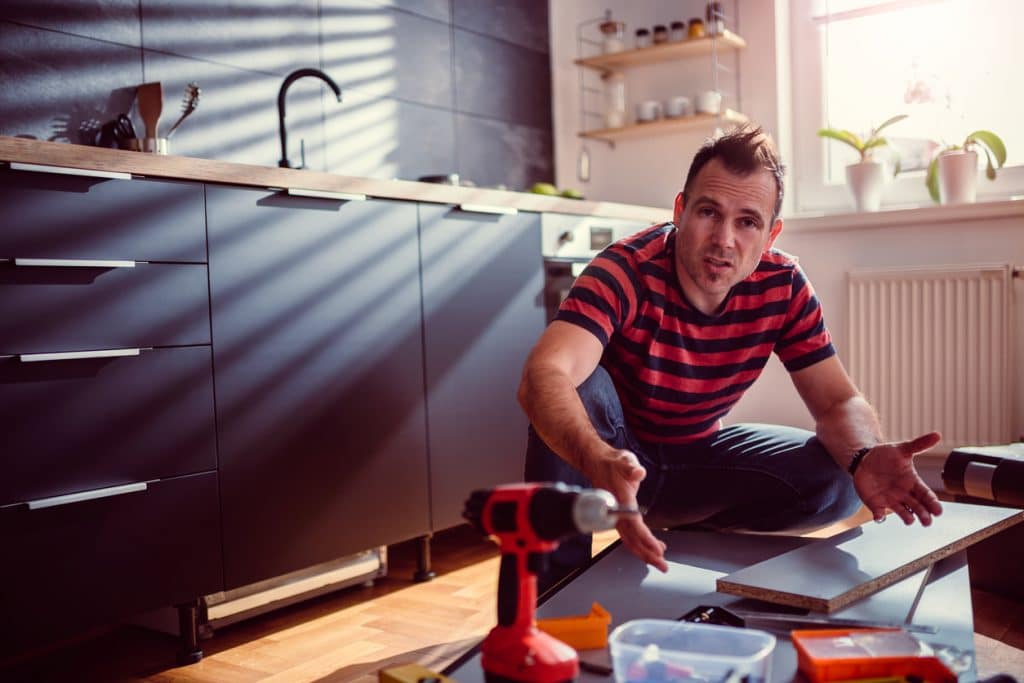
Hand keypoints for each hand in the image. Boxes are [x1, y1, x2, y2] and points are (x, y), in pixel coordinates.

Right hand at [586, 448, 667, 571]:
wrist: (597, 464)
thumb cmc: (612, 463)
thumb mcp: (624, 460)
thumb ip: (630, 467)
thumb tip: (638, 471)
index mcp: (621, 501)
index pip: (634, 525)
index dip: (646, 539)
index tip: (658, 550)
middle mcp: (617, 513)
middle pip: (633, 539)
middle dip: (648, 554)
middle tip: (663, 566)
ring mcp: (616, 517)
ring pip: (630, 541)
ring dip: (644, 553)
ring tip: (660, 562)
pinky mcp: (618, 518)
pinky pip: (629, 537)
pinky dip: (640, 546)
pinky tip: (652, 548)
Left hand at [853, 432, 943, 525]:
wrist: (865, 460)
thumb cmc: (886, 455)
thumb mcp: (902, 448)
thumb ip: (919, 444)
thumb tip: (937, 434)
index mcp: (913, 482)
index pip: (926, 495)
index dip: (932, 503)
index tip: (938, 511)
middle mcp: (905, 494)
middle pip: (918, 507)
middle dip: (923, 515)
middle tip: (927, 521)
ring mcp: (891, 500)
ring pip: (903, 513)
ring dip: (907, 517)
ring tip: (909, 520)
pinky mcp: (877, 504)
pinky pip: (879, 514)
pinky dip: (879, 516)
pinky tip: (879, 517)